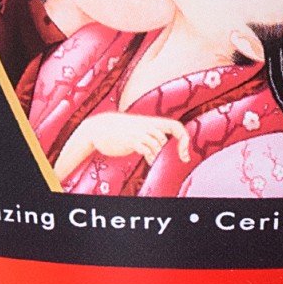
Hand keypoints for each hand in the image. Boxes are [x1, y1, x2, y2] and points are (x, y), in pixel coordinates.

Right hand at [55, 112, 191, 180]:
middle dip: (167, 153)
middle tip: (164, 161)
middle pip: (165, 140)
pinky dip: (150, 158)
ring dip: (157, 156)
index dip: (184, 139)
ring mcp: (139, 133)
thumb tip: (163, 148)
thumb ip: (151, 135)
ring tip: (151, 160)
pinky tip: (148, 161)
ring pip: (158, 145)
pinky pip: (147, 150)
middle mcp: (147, 125)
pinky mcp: (131, 141)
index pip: (176, 126)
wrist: (98, 128)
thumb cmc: (119, 131)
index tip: (184, 155)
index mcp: (151, 122)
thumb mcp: (138, 129)